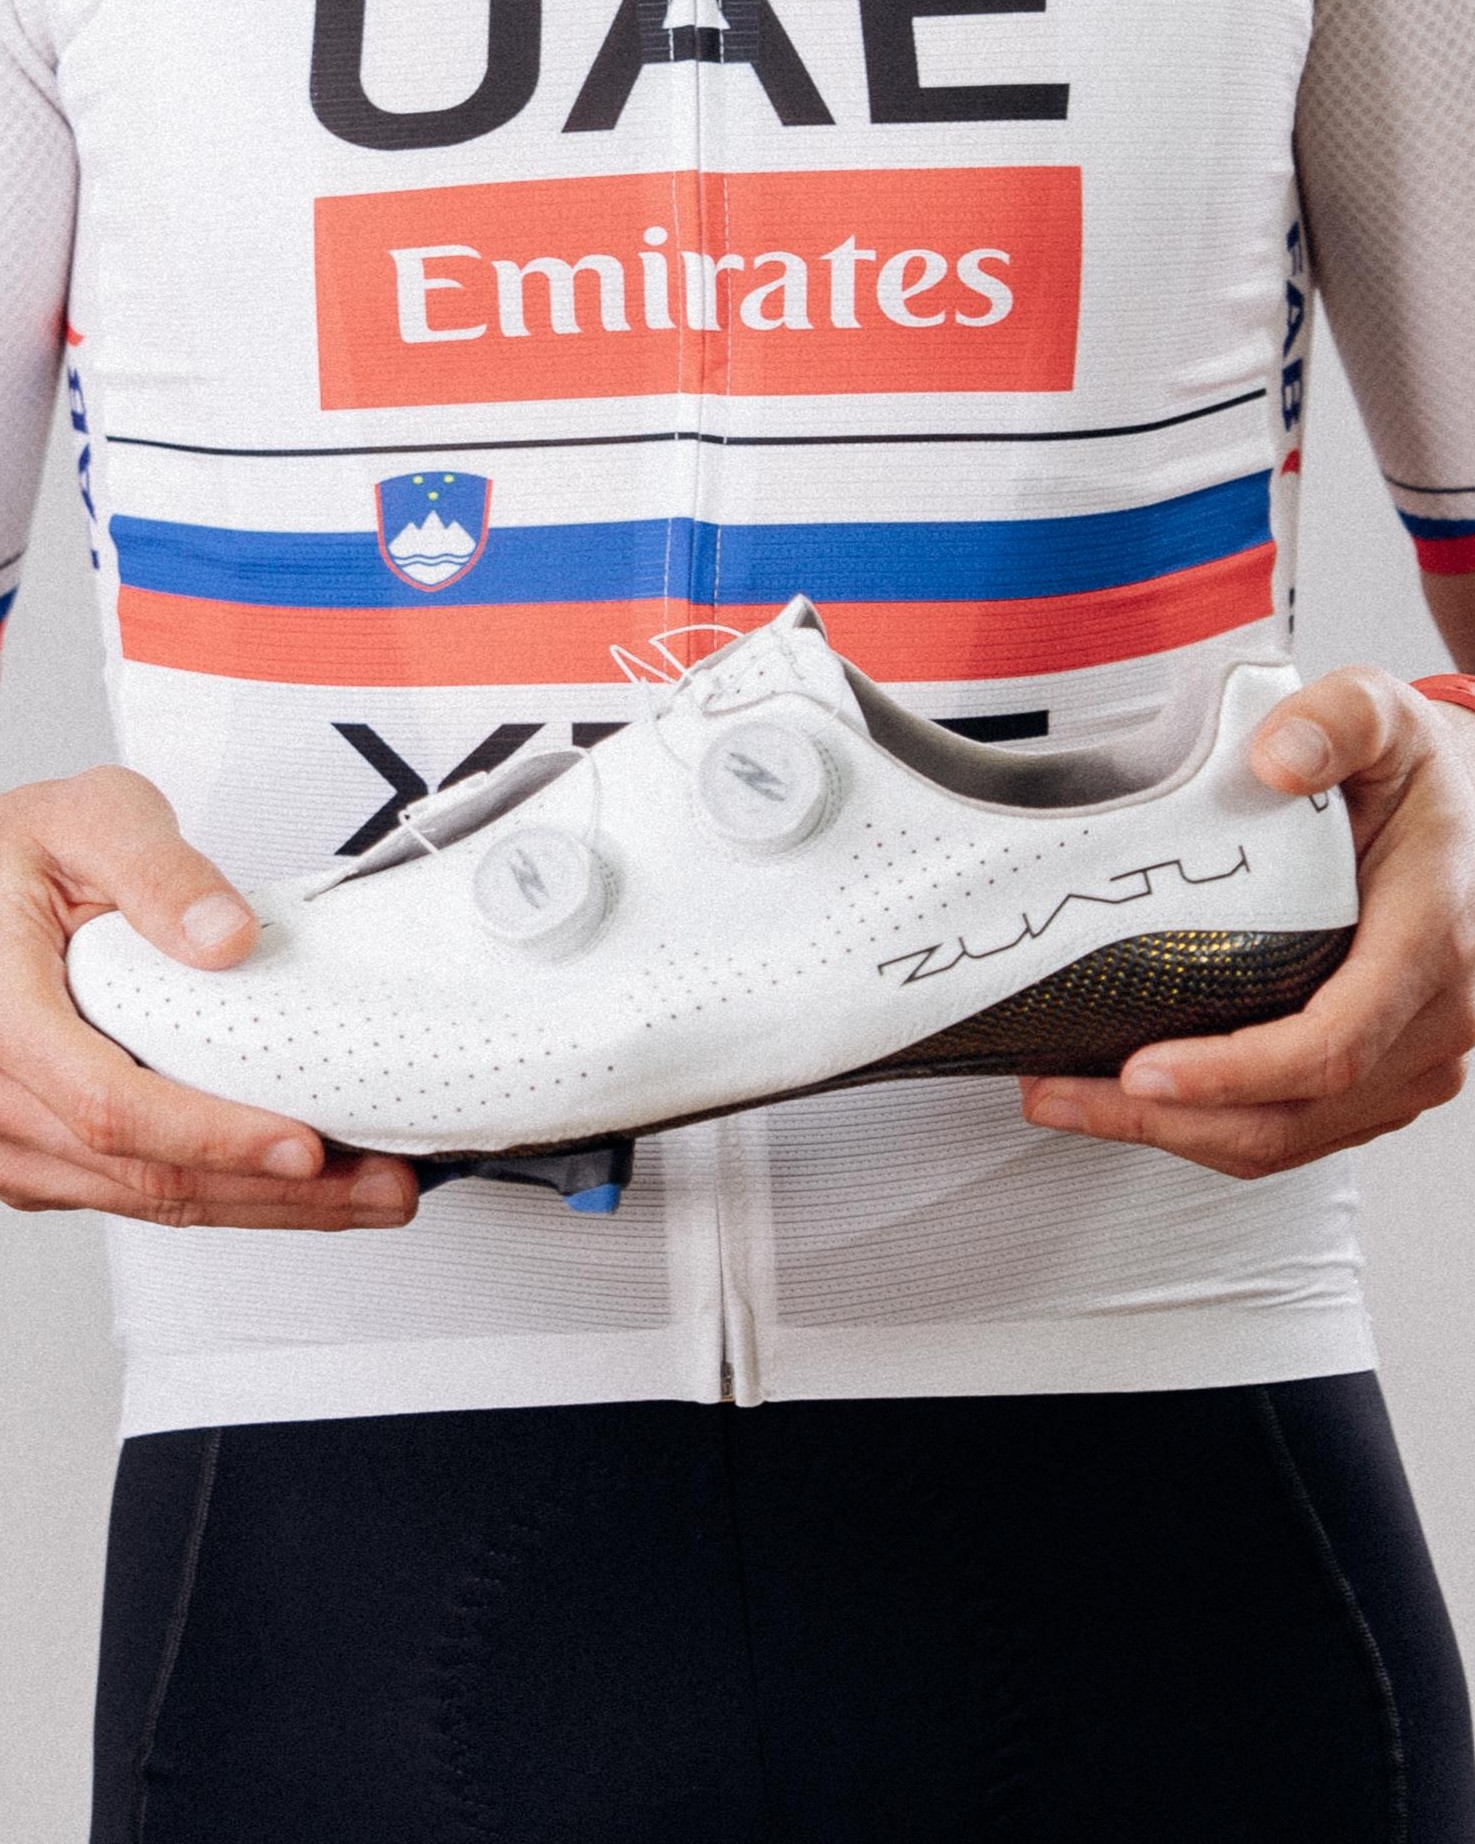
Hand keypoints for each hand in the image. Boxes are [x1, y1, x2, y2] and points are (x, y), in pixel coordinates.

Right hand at [0, 767, 417, 1227]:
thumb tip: (225, 936)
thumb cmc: (16, 859)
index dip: (215, 1138)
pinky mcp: (44, 1154)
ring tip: (363, 1192)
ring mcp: (15, 1137)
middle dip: (278, 1192)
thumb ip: (156, 872)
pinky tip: (295, 1184)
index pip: (112, 1107)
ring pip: (148, 1199)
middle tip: (380, 1188)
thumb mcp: (88, 822)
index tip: (303, 1147)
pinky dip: (225, 1193)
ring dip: (265, 1205)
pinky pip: (137, 1193)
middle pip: (147, 1174)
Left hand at [1019, 667, 1474, 1176]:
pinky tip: (1132, 1100)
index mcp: (1428, 943)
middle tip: (1060, 1097)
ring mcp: (1411, 1062)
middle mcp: (1432, 1019)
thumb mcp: (1388, 719)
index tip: (1143, 1072)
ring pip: (1284, 1140)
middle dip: (1165, 1123)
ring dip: (1172, 1136)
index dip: (1231, 1075)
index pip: (1330, 1045)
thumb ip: (1338, 719)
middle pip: (1289, 1116)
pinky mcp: (1381, 1080)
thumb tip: (1278, 756)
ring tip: (1069, 1101)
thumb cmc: (1421, 780)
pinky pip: (1291, 1131)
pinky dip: (1206, 1128)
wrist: (1472, 817)